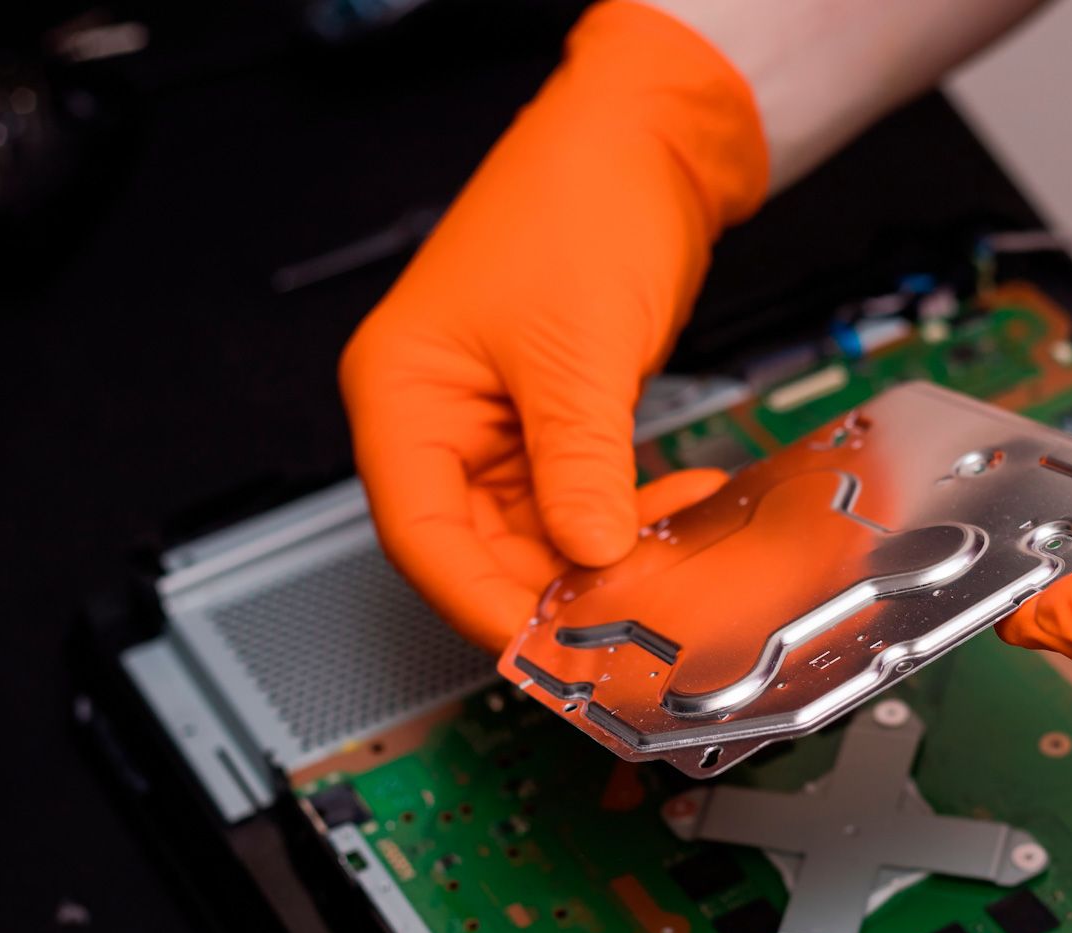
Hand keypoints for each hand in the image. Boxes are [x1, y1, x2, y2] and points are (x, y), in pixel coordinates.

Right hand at [339, 1, 766, 651]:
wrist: (650, 143)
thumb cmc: (580, 202)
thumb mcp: (578, 352)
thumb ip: (580, 467)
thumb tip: (592, 558)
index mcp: (402, 393)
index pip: (420, 534)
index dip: (482, 602)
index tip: (547, 650)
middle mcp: (438, 416)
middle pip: (476, 546)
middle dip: (551, 589)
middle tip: (620, 628)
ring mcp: (497, 422)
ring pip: (535, 533)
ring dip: (597, 560)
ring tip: (658, 572)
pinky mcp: (552, 421)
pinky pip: (577, 499)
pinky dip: (621, 520)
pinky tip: (668, 520)